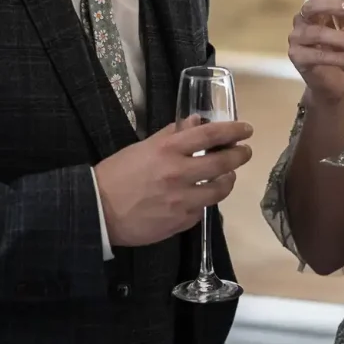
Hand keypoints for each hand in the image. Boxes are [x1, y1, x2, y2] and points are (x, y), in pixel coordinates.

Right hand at [94, 118, 253, 247]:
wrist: (97, 211)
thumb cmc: (117, 174)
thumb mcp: (142, 147)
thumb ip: (170, 135)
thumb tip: (196, 121)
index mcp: (167, 151)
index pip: (210, 135)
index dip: (233, 130)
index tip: (246, 129)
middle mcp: (178, 174)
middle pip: (223, 163)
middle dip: (240, 155)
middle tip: (244, 152)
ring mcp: (181, 200)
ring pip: (219, 190)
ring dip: (228, 181)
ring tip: (227, 176)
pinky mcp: (180, 222)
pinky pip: (201, 210)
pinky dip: (203, 202)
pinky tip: (198, 197)